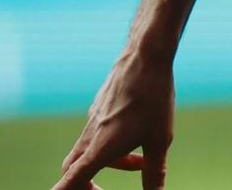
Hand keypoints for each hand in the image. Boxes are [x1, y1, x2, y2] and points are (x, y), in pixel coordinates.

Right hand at [54, 51, 175, 188]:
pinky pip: (99, 132)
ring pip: (91, 149)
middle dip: (85, 183)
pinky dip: (114, 142)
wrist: (146, 55)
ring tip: (142, 160)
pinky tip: (139, 133)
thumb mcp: (159, 140)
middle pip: (74, 168)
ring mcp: (94, 118)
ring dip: (112, 161)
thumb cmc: (153, 98)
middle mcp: (90, 134)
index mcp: (100, 148)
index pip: (72, 179)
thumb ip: (154, 173)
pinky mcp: (101, 106)